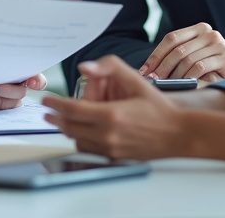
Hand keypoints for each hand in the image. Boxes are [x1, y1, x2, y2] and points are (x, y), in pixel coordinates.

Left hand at [0, 73, 46, 109]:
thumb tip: (2, 50)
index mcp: (21, 72)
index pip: (38, 79)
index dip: (37, 81)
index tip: (31, 83)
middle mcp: (18, 86)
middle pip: (21, 92)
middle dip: (7, 90)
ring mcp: (10, 98)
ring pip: (12, 103)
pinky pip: (1, 110)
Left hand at [42, 56, 186, 159]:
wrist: (177, 134)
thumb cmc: (158, 108)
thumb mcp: (135, 79)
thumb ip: (110, 67)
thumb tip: (85, 67)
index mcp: (111, 114)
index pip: (72, 109)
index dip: (56, 104)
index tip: (46, 100)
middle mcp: (108, 134)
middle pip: (70, 127)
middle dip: (56, 117)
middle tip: (47, 111)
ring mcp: (110, 149)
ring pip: (77, 140)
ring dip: (67, 129)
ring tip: (63, 119)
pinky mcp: (114, 157)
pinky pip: (88, 149)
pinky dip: (80, 139)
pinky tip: (81, 131)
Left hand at [140, 22, 224, 81]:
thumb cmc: (213, 65)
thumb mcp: (195, 56)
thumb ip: (178, 57)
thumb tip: (149, 70)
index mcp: (197, 29)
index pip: (171, 38)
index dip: (156, 55)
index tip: (145, 70)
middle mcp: (208, 32)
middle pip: (178, 49)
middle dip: (162, 66)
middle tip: (153, 80)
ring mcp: (217, 43)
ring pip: (187, 59)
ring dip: (174, 74)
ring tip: (167, 84)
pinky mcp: (224, 56)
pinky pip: (200, 67)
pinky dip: (188, 77)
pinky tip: (183, 84)